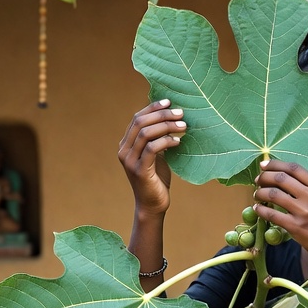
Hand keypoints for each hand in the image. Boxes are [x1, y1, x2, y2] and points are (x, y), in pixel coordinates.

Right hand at [117, 99, 185, 214]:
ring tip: (184, 126)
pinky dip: (166, 141)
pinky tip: (178, 141)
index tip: (169, 101)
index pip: (137, 118)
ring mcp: (130, 161)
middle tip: (181, 113)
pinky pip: (152, 149)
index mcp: (126, 144)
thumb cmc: (157, 179)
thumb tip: (170, 118)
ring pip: (146, 133)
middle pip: (140, 122)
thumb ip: (157, 139)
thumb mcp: (156, 155)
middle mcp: (124, 150)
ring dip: (167, 126)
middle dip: (162, 114)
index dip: (152, 108)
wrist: (153, 205)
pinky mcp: (140, 170)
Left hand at [253, 160, 307, 288]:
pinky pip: (272, 214)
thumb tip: (285, 180)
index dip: (275, 164)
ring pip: (273, 194)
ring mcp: (303, 211)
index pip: (294, 168)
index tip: (264, 164)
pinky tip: (257, 209)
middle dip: (264, 177)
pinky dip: (261, 210)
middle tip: (258, 180)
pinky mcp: (296, 227)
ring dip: (260, 193)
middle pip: (281, 178)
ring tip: (257, 195)